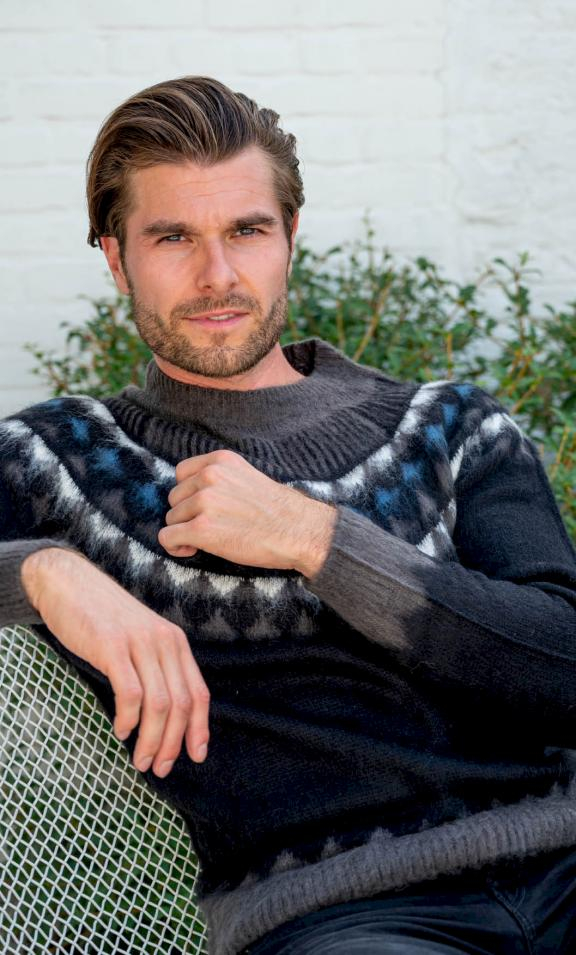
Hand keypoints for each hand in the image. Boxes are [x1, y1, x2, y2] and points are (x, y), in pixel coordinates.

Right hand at [21, 547, 209, 777]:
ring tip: (140, 760)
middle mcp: (164, 642)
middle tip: (159, 768)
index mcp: (175, 642)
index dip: (200, 728)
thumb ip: (156, 668)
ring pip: (159, 704)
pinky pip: (130, 692)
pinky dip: (129, 718)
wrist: (70, 583)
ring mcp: (140, 643)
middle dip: (173, 743)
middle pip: (181, 704)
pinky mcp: (113, 646)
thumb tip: (165, 716)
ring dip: (151, 739)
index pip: (199, 692)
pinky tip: (121, 730)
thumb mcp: (141, 640)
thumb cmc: (103, 618)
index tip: (195, 756)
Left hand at [158, 449, 337, 576]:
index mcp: (220, 461)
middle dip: (186, 515)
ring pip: (171, 519)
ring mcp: (204, 502)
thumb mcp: (247, 477)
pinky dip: (175, 547)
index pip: (181, 473)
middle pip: (174, 498)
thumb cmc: (278, 510)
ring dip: (184, 532)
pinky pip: (167, 537)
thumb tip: (193, 494)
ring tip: (206, 540)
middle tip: (209, 527)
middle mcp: (209, 476)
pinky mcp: (201, 529)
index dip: (188, 494)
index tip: (201, 508)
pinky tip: (191, 550)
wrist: (299, 530)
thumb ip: (220, 479)